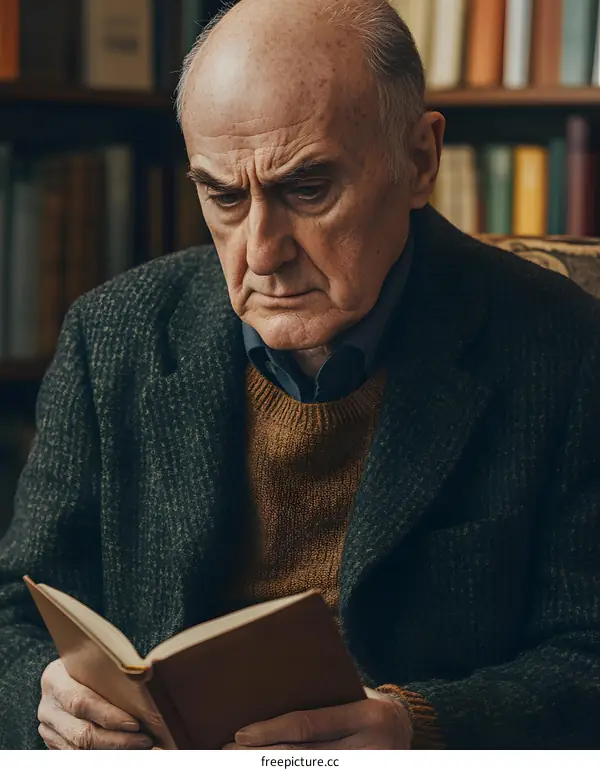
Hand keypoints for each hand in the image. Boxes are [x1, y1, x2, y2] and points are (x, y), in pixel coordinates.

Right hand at [38, 658, 153, 749]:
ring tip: (139, 747)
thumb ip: (111, 672)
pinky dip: (102, 755)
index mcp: (55, 680)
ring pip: (79, 750)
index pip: (82, 703)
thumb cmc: (86, 665)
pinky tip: (123, 751)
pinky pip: (77, 755)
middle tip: (144, 740)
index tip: (135, 723)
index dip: (109, 716)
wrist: (64, 675)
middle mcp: (48, 707)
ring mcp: (48, 728)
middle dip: (117, 741)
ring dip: (112, 752)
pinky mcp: (53, 743)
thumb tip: (147, 674)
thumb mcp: (92, 661)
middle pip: (82, 733)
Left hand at [223, 687, 411, 749]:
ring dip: (269, 767)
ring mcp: (369, 768)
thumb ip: (324, 700)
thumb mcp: (354, 694)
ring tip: (240, 761)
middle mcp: (371, 749)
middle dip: (262, 756)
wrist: (409, 728)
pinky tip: (269, 767)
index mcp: (367, 716)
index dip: (271, 732)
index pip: (308, 726)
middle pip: (304, 757)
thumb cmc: (368, 704)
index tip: (240, 734)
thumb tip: (269, 701)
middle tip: (228, 752)